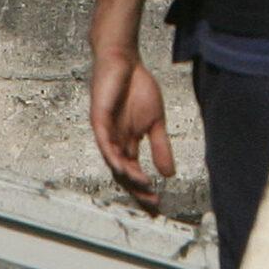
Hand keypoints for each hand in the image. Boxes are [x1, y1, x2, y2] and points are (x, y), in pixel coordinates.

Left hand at [91, 48, 175, 209]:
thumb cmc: (137, 89)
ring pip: (113, 162)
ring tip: (144, 187)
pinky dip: (112, 156)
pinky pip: (104, 142)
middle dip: (137, 191)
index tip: (158, 206)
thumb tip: (169, 175)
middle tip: (152, 204)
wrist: (125, 61)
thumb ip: (160, 147)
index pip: (134, 174)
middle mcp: (113, 143)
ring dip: (128, 176)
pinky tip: (122, 167)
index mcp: (126, 145)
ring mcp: (105, 132)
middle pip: (123, 174)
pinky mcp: (99, 119)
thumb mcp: (156, 122)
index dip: (144, 191)